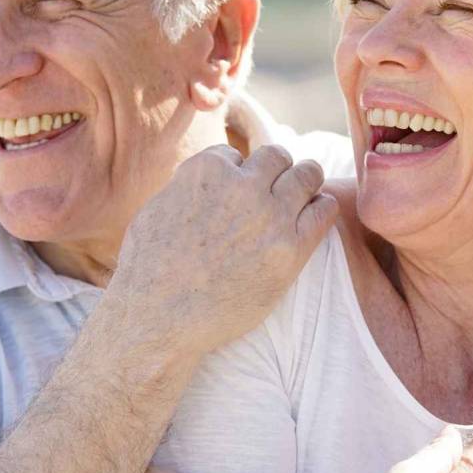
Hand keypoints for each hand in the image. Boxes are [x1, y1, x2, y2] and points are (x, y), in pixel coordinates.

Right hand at [110, 144, 337, 354]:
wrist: (159, 318)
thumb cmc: (149, 268)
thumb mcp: (157, 207)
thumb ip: (187, 185)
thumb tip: (205, 177)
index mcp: (207, 170)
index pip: (235, 155)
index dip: (236, 173)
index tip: (235, 193)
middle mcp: (242, 186)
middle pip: (278, 157)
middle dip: (276, 170)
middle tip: (276, 189)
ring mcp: (270, 217)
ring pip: (308, 175)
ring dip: (306, 182)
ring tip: (304, 195)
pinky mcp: (290, 250)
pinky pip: (324, 211)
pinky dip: (322, 208)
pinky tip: (315, 215)